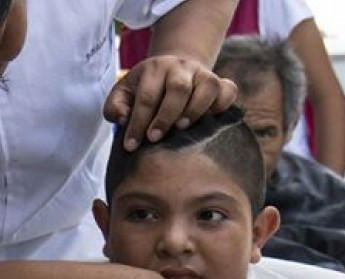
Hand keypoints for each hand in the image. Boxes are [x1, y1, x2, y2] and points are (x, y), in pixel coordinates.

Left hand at [104, 55, 236, 151]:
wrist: (173, 69)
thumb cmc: (146, 89)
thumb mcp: (124, 92)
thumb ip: (116, 106)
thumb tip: (124, 118)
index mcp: (154, 68)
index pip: (146, 96)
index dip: (137, 123)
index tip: (131, 145)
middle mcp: (180, 67)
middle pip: (178, 88)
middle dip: (165, 116)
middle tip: (154, 138)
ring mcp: (202, 73)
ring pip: (207, 86)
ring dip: (195, 110)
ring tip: (181, 129)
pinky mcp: (220, 82)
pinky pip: (228, 90)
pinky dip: (222, 104)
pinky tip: (210, 120)